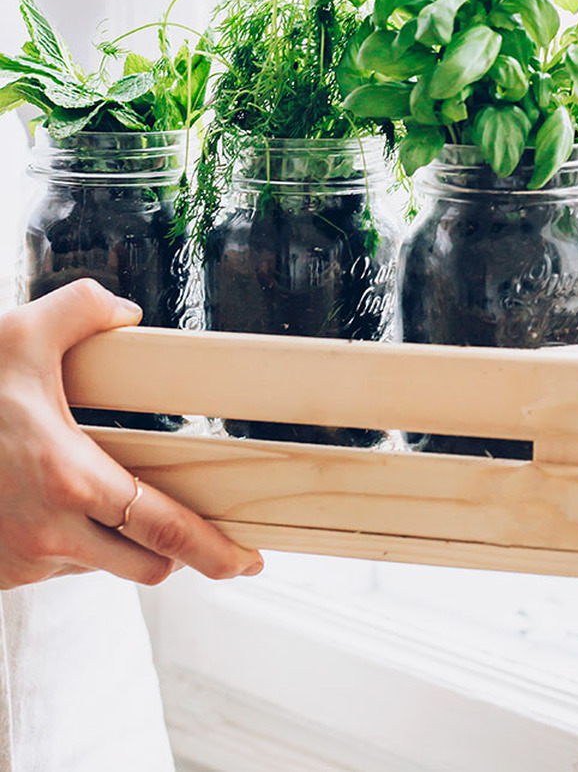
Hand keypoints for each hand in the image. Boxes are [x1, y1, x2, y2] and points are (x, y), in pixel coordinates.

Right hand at [0, 279, 264, 589]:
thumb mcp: (18, 334)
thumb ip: (81, 308)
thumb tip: (126, 311)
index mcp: (72, 480)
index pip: (165, 530)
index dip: (215, 551)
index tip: (248, 560)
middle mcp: (52, 532)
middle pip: (148, 566)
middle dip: (177, 551)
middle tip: (198, 529)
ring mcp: (23, 560)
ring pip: (102, 566)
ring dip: (118, 541)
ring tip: (108, 494)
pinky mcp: (2, 572)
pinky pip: (59, 565)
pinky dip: (74, 540)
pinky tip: (54, 501)